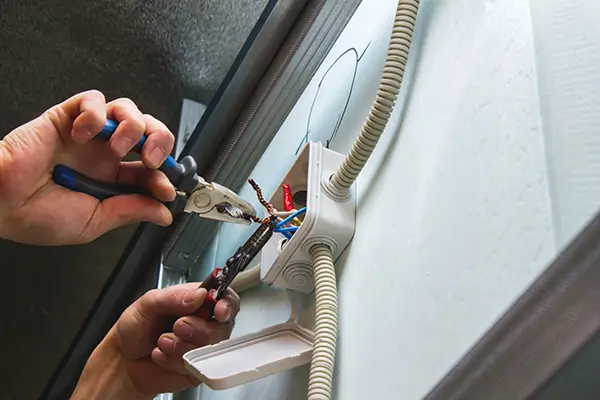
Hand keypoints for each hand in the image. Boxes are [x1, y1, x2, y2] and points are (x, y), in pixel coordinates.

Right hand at [0, 90, 175, 244]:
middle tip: (154, 160)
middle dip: (161, 141)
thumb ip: (131, 211)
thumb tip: (163, 213)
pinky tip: (85, 134)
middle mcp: (103, 154)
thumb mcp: (95, 221)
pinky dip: (96, 113)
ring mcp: (88, 134)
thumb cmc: (37, 215)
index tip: (168, 188)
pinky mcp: (67, 116)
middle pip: (148, 132)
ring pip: (127, 110)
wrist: (0, 203)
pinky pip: (93, 100)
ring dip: (133, 126)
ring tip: (120, 147)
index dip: (165, 175)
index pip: (151, 169)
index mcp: (112, 179)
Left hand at [72, 283, 239, 398]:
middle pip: (222, 326)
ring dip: (181, 346)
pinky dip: (175, 362)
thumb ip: (173, 296)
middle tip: (177, 326)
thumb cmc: (136, 329)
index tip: (218, 311)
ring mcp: (203, 346)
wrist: (123, 359)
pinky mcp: (198, 368)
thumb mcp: (146, 304)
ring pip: (209, 348)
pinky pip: (197, 367)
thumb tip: (199, 295)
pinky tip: (163, 356)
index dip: (227, 305)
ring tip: (162, 342)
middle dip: (197, 328)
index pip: (226, 298)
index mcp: (198, 301)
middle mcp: (205, 323)